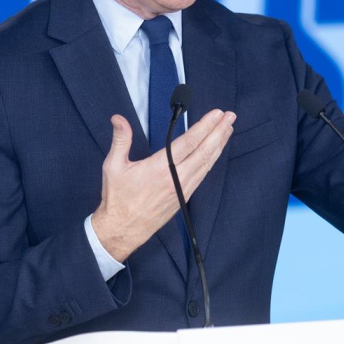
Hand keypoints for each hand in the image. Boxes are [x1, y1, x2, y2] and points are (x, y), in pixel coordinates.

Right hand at [91, 109, 235, 262]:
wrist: (123, 229)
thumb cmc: (118, 199)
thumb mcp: (113, 166)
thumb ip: (120, 139)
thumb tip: (118, 118)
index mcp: (160, 168)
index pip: (189, 142)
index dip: (206, 126)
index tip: (217, 114)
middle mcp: (176, 177)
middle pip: (204, 150)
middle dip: (219, 131)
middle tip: (230, 116)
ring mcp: (183, 188)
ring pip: (207, 163)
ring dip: (219, 144)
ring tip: (228, 129)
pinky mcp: (185, 196)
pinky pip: (203, 174)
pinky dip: (212, 159)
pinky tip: (216, 151)